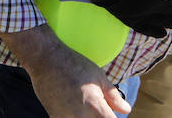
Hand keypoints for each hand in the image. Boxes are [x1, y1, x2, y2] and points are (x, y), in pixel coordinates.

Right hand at [17, 36, 131, 117]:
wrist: (45, 59)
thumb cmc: (74, 64)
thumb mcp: (98, 76)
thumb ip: (113, 96)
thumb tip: (126, 109)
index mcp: (95, 106)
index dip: (112, 117)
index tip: (110, 112)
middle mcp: (81, 116)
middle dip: (100, 116)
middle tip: (97, 106)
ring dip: (87, 117)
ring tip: (84, 105)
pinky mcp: (54, 117)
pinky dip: (74, 116)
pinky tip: (73, 106)